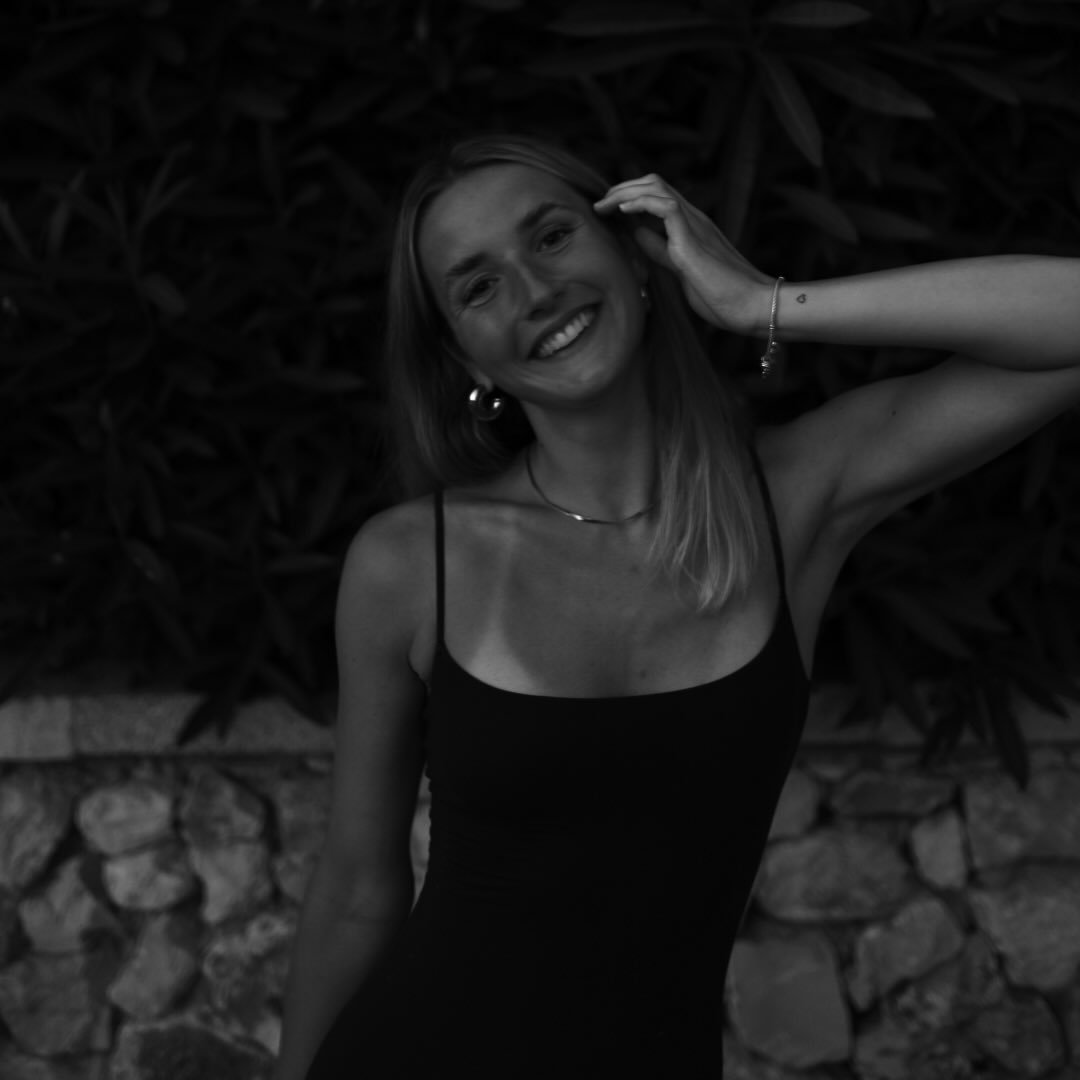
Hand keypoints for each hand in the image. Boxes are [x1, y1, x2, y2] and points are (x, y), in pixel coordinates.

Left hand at [593, 174, 773, 334]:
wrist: (753, 307)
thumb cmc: (722, 295)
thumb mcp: (681, 269)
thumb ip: (660, 250)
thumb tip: (638, 234)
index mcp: (691, 226)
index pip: (658, 195)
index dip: (629, 196)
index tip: (607, 209)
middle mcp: (693, 219)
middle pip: (654, 183)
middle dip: (621, 189)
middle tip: (599, 205)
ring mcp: (695, 226)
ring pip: (657, 187)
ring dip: (625, 192)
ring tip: (604, 205)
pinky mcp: (693, 240)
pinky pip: (666, 207)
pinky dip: (641, 203)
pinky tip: (623, 211)